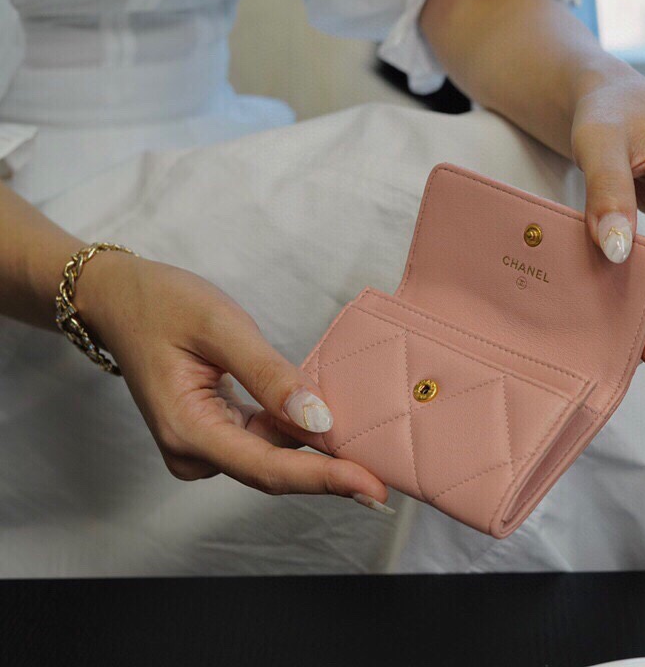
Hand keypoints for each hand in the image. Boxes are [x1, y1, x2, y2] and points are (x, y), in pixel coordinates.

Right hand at [76, 253, 392, 512]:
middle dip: (330, 473)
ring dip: (316, 454)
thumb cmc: (162, 304)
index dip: (324, 479)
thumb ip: (270, 375)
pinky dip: (296, 436)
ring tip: (368, 450)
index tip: (372, 487)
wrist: (117, 299)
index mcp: (187, 430)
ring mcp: (202, 445)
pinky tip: (330, 427)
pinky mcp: (213, 434)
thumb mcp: (221, 327)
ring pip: (272, 459)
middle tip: (386, 476)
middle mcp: (192, 450)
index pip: (268, 468)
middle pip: (274, 472)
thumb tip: (319, 420)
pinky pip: (264, 443)